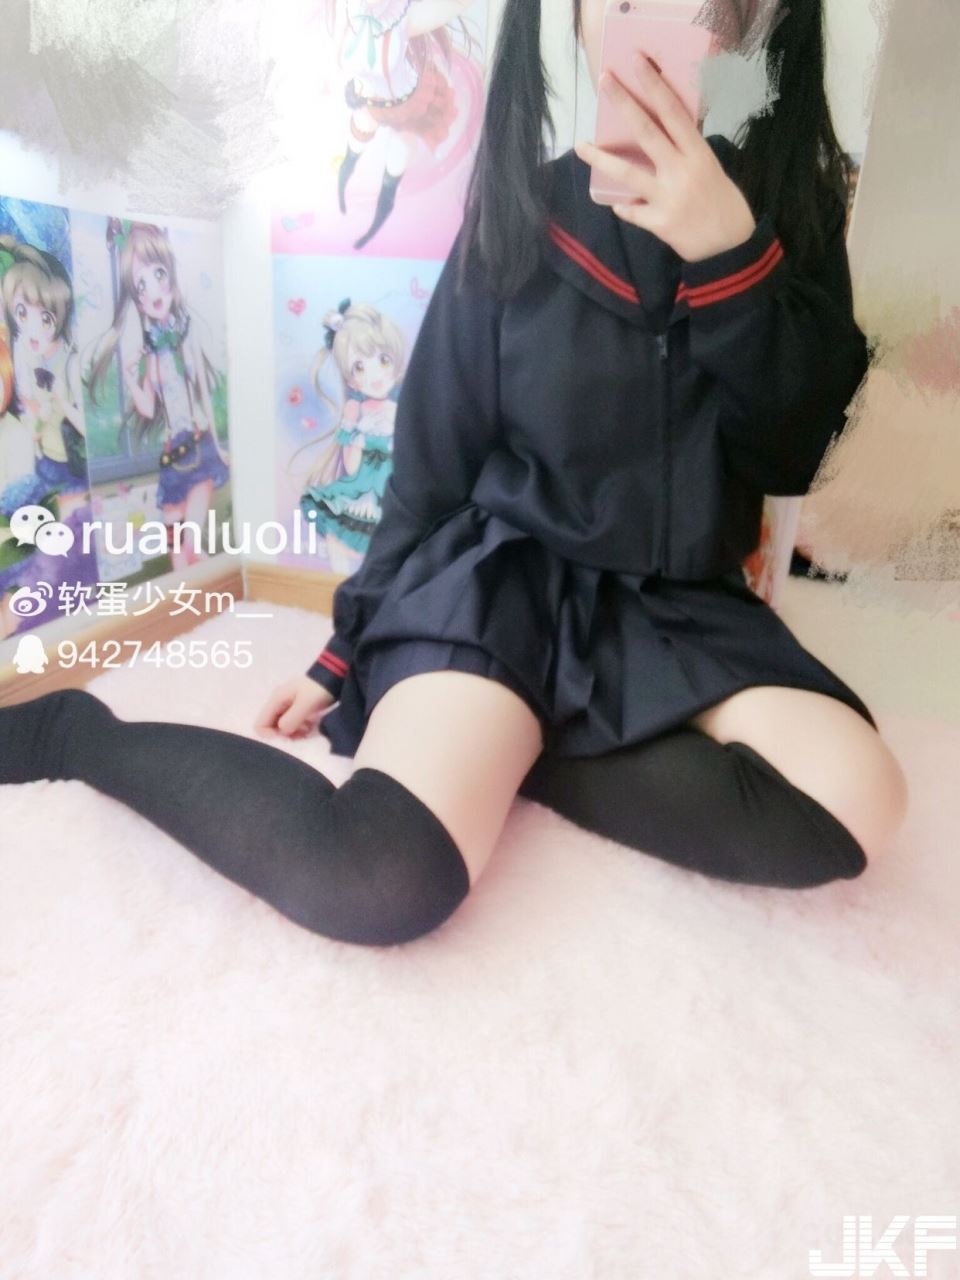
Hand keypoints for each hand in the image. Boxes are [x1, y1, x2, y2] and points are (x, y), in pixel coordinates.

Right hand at [254, 675, 335, 738]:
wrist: (335, 676)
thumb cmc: (319, 689)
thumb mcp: (305, 705)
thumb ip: (290, 720)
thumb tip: (282, 733)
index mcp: (276, 700)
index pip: (260, 724)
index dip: (270, 735)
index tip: (287, 738)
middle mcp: (278, 702)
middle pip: (271, 726)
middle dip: (283, 735)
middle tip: (300, 735)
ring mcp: (287, 704)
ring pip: (282, 726)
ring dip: (293, 732)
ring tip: (307, 730)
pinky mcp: (297, 707)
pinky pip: (292, 722)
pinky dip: (299, 728)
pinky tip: (310, 727)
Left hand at [574, 54, 756, 262]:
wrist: (730, 249)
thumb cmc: (725, 205)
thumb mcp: (713, 170)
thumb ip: (689, 153)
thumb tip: (665, 134)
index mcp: (698, 154)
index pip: (674, 113)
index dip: (655, 86)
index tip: (638, 63)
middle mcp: (682, 171)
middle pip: (647, 132)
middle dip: (624, 104)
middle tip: (604, 81)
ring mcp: (668, 198)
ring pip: (628, 173)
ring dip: (601, 158)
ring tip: (580, 145)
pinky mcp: (659, 223)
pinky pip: (632, 211)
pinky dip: (624, 207)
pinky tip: (618, 203)